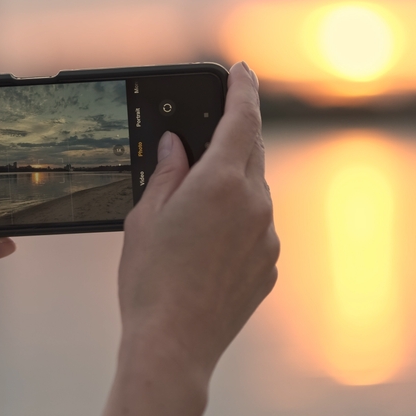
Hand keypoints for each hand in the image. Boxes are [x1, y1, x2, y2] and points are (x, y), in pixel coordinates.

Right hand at [103, 62, 278, 415]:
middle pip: (250, 153)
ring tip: (192, 214)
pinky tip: (206, 247)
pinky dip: (238, 222)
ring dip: (230, 187)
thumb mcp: (146, 217)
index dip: (242, 90)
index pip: (241, 119)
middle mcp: (254, 204)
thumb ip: (166, 172)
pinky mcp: (269, 264)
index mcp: (220, 182)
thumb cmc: (150, 280)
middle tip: (203, 141)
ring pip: (254, 192)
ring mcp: (266, 236)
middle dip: (231, 140)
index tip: (241, 71)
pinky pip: (257, 227)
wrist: (173, 344)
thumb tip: (175, 143)